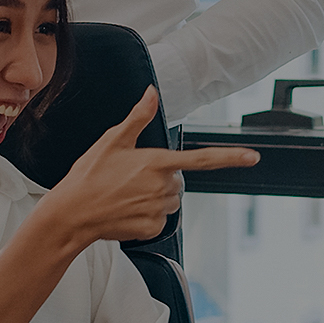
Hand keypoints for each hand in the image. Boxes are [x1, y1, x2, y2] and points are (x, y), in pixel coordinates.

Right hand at [39, 87, 258, 244]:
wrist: (71, 214)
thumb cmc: (88, 176)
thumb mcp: (112, 141)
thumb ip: (138, 117)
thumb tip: (152, 94)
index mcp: (156, 162)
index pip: (202, 160)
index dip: (230, 158)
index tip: (252, 157)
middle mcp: (162, 187)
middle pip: (178, 182)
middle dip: (162, 179)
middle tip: (132, 179)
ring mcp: (158, 209)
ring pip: (170, 201)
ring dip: (156, 197)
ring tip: (127, 195)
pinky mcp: (152, 228)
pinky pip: (159, 221)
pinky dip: (146, 216)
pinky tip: (126, 210)